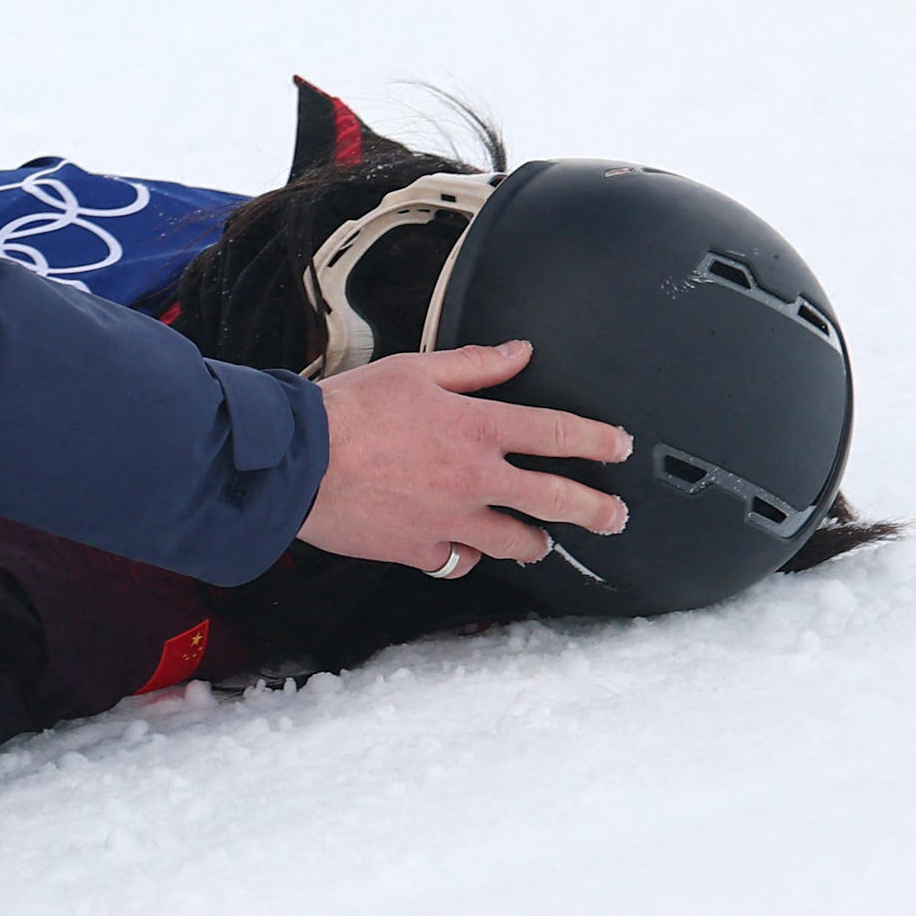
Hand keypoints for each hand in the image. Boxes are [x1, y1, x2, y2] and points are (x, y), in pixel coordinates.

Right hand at [301, 341, 632, 580]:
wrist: (297, 461)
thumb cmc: (347, 410)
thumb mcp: (413, 370)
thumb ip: (474, 365)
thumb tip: (519, 353)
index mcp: (477, 428)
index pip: (557, 434)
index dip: (598, 440)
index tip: (619, 446)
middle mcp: (474, 479)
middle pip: (555, 500)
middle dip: (596, 510)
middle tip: (615, 516)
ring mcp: (450, 520)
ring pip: (514, 542)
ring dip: (534, 541)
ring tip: (541, 542)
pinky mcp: (420, 549)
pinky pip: (458, 562)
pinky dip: (465, 556)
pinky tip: (465, 550)